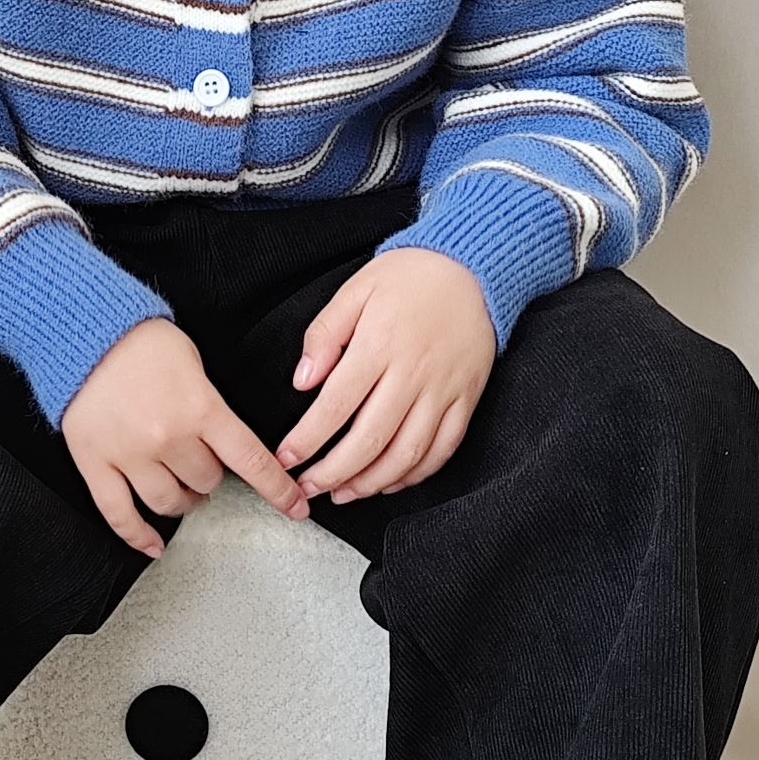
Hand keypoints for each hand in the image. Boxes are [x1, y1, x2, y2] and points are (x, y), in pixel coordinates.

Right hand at [60, 317, 311, 558]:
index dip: (278, 489)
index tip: (296, 507)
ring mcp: (130, 454)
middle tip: (202, 460)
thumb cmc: (141, 341)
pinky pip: (119, 514)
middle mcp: (168, 437)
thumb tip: (225, 442)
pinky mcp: (95, 463)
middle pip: (207, 482)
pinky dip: (138, 536)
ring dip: (181, 500)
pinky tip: (153, 544)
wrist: (86, 329)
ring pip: (169, 503)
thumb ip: (211, 407)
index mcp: (201, 409)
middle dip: (209, 474)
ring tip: (180, 487)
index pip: (251, 460)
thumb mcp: (195, 364)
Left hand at [274, 249, 496, 501]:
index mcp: (379, 344)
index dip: (307, 440)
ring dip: (372, 482)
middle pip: (370, 439)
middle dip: (333, 473)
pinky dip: (416, 473)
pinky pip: (443, 448)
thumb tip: (303, 381)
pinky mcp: (466, 398)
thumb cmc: (409, 277)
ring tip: (343, 493)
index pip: (335, 405)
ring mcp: (444, 389)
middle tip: (307, 488)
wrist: (473, 267)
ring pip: (407, 453)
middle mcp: (413, 373)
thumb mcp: (357, 289)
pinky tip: (390, 482)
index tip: (285, 459)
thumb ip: (325, 334)